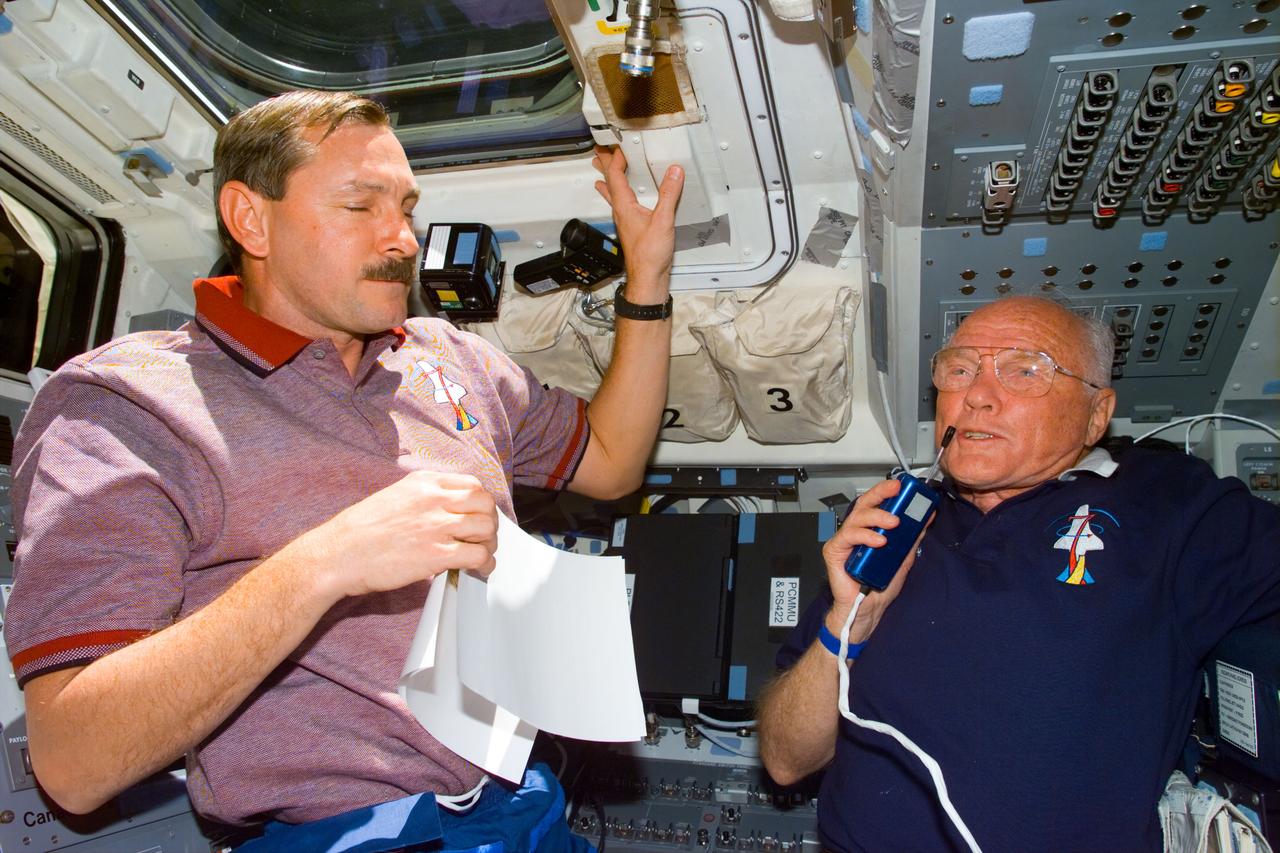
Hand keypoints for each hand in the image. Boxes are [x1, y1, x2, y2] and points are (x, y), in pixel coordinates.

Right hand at [299, 470, 497, 599]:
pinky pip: (478, 555)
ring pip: (486, 527)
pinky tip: (479, 568)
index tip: (478, 515)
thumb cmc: (359, 531)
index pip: (472, 484)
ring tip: (482, 552)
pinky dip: (485, 563)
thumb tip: (445, 510)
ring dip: (490, 542)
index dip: (481, 503)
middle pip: (484, 503)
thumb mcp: (394, 497)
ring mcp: (436, 526)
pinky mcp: (436, 554)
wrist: (337, 555)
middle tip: (484, 536)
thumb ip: (422, 498)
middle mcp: (434, 500)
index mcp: (423, 483)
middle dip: (490, 521)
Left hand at [592, 145, 683, 301]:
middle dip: (604, 165)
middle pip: (608, 182)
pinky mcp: (632, 226)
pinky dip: (618, 193)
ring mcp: (625, 219)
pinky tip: (622, 197)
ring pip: (612, 193)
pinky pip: (621, 203)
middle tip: (598, 151)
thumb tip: (674, 172)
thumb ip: (669, 195)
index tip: (619, 145)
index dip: (616, 159)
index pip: (615, 176)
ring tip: (600, 169)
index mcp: (624, 207)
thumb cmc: (650, 256)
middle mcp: (621, 211)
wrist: (648, 277)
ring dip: (608, 178)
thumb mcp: (663, 221)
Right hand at [821, 478, 929, 644]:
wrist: (868, 609)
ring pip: (856, 518)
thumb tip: (926, 516)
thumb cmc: (880, 585)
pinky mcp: (834, 552)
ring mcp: (844, 541)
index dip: (886, 492)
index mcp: (869, 530)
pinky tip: (879, 541)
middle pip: (863, 505)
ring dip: (876, 517)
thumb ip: (912, 537)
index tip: (901, 485)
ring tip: (894, 523)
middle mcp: (855, 532)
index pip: (875, 504)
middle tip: (896, 491)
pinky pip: (847, 537)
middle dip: (880, 495)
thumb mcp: (903, 557)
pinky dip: (865, 537)